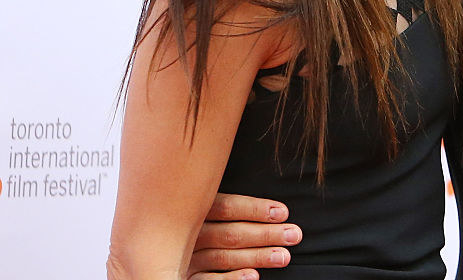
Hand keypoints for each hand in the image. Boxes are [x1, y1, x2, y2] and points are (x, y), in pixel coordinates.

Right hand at [187, 193, 301, 279]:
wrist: (152, 253)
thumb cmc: (191, 224)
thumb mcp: (201, 207)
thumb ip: (225, 205)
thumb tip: (273, 208)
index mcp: (195, 208)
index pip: (227, 207)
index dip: (256, 209)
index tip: (283, 212)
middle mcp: (187, 233)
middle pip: (230, 233)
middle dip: (265, 234)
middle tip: (294, 235)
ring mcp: (184, 257)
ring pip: (223, 257)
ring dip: (257, 256)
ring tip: (283, 256)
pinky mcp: (182, 277)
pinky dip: (231, 279)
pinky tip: (253, 277)